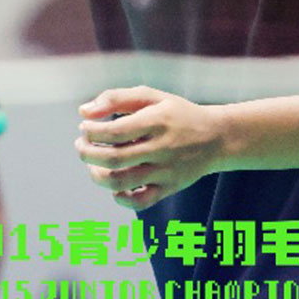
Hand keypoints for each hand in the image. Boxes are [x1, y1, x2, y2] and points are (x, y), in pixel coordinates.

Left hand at [74, 86, 228, 210]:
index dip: (92, 131)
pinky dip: (119, 197)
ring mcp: (167, 171)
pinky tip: (114, 184)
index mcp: (157, 121)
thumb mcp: (151, 96)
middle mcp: (163, 148)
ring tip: (92, 163)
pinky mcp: (170, 188)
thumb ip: (115, 98)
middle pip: (115, 159)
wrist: (217, 137)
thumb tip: (83, 111)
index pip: (116, 131)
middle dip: (87, 153)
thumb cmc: (175, 113)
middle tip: (81, 144)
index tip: (84, 127)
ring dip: (96, 175)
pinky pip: (140, 202)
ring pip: (122, 182)